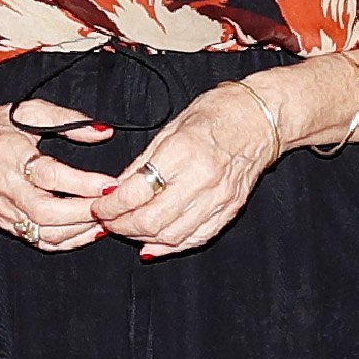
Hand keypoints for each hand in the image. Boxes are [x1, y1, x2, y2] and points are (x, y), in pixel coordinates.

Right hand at [0, 95, 117, 249]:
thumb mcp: (29, 111)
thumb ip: (68, 120)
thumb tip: (103, 133)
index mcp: (10, 154)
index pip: (49, 176)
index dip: (82, 183)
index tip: (109, 184)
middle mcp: (4, 186)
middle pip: (46, 212)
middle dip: (84, 213)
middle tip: (110, 206)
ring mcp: (3, 209)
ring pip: (43, 232)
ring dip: (78, 230)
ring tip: (105, 218)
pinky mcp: (5, 222)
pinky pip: (38, 240)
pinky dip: (66, 241)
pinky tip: (87, 231)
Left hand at [89, 78, 283, 258]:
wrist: (260, 119)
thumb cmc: (217, 114)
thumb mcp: (171, 128)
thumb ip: (144, 162)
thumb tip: (118, 188)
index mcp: (182, 152)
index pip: (136, 192)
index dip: (110, 205)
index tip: (98, 206)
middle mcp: (201, 179)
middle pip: (151, 220)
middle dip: (121, 226)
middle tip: (107, 221)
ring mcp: (218, 198)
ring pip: (171, 235)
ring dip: (142, 237)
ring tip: (127, 230)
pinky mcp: (230, 209)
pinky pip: (196, 237)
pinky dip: (171, 245)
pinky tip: (154, 243)